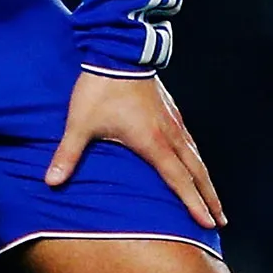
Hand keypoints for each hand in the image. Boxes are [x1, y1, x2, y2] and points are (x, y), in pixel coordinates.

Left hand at [46, 71, 225, 229]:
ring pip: (196, 156)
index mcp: (152, 142)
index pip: (178, 180)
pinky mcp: (170, 110)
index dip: (193, 203)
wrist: (119, 50)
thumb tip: (51, 182)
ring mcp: (173, 121)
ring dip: (206, 180)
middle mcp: (169, 134)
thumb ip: (68, 154)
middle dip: (210, 198)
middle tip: (221, 221)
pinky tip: (195, 162)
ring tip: (214, 199)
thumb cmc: (101, 88)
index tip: (207, 223)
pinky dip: (196, 159)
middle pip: (197, 171)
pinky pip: (189, 141)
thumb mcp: (81, 123)